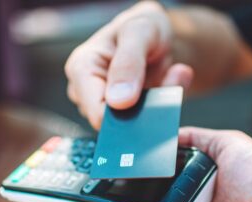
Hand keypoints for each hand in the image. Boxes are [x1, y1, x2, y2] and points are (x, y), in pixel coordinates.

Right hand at [64, 1, 193, 128]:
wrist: (157, 34)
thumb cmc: (144, 27)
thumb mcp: (141, 31)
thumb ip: (129, 63)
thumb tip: (118, 101)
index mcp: (81, 69)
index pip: (97, 114)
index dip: (127, 116)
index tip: (155, 101)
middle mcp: (86, 91)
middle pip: (113, 123)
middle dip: (145, 109)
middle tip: (170, 80)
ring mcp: (101, 104)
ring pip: (130, 125)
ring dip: (155, 108)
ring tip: (169, 79)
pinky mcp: (119, 114)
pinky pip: (141, 124)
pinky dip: (160, 110)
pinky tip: (168, 88)